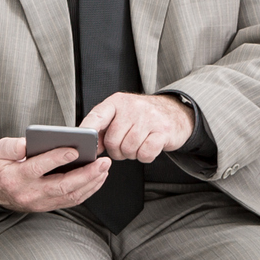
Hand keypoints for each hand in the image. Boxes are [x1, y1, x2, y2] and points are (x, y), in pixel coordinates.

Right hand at [0, 135, 112, 213]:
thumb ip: (12, 146)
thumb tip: (28, 143)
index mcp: (16, 177)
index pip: (38, 168)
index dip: (58, 158)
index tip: (75, 149)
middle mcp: (29, 193)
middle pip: (62, 186)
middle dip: (86, 174)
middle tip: (102, 162)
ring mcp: (39, 203)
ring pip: (70, 196)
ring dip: (91, 183)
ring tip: (104, 168)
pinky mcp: (46, 206)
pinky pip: (70, 200)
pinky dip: (87, 190)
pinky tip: (97, 178)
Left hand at [80, 92, 194, 163]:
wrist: (176, 113)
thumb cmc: (142, 118)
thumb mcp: (120, 115)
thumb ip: (102, 128)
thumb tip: (90, 148)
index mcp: (117, 102)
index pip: (97, 116)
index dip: (87, 131)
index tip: (83, 143)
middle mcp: (133, 107)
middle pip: (112, 141)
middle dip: (116, 150)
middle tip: (124, 146)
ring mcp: (150, 118)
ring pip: (128, 150)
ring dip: (130, 154)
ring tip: (137, 144)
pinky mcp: (163, 131)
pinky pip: (145, 154)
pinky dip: (144, 156)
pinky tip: (147, 147)